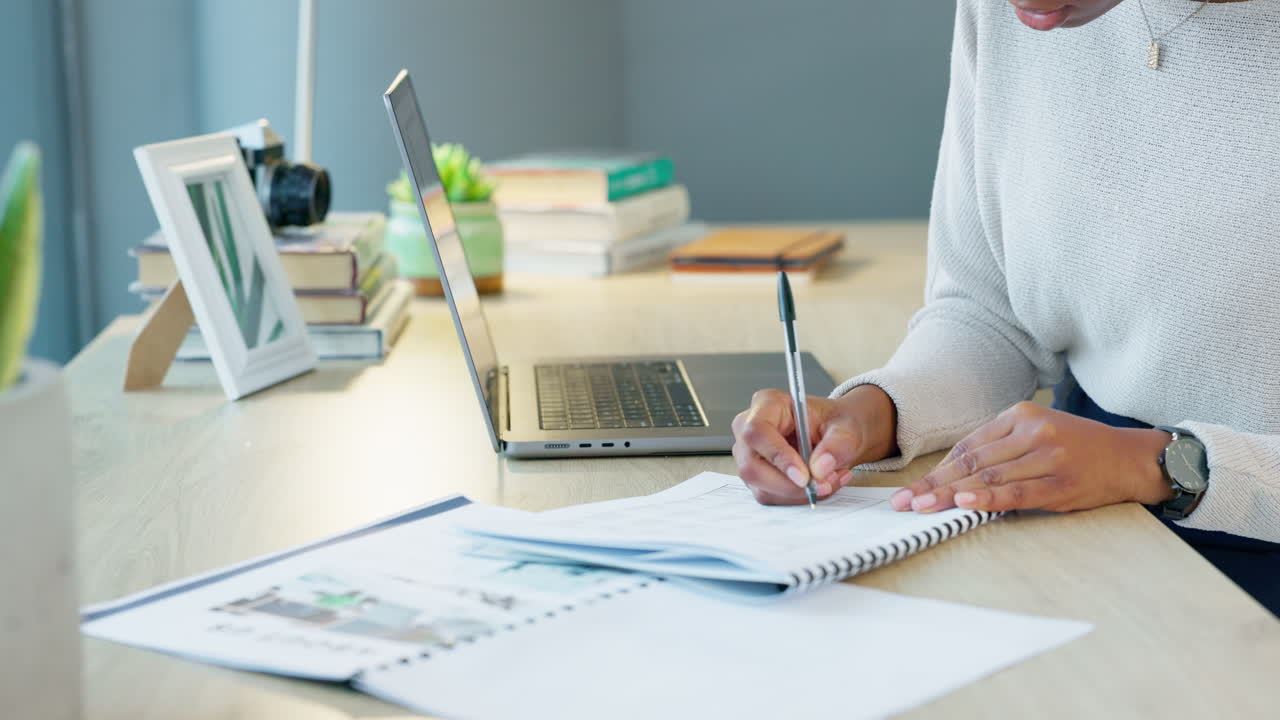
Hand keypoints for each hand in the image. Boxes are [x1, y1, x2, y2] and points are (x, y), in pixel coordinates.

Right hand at [732, 385, 897, 504]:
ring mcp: (749, 455)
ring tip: (829, 480)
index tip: (804, 476)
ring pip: (762, 487)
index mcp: (768, 404)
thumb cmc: (835, 422)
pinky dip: (797, 497)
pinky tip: (819, 484)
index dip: (778, 456)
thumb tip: (820, 468)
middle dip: (789, 485)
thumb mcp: (846, 427)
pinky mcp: (756, 476)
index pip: (758, 431)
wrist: (837, 433)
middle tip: (823, 486)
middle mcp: (749, 429)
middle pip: (752, 466)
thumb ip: (837, 445)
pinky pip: (770, 496)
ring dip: (798, 493)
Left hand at [891, 402, 1173, 513]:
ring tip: (922, 507)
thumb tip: (953, 476)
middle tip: (904, 502)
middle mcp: (1031, 431)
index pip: (968, 446)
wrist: (1131, 458)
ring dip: (950, 494)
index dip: (936, 470)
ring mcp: (1047, 456)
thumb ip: (1001, 448)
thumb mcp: (1038, 434)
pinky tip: (963, 502)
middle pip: (971, 461)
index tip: (911, 489)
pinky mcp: (1060, 481)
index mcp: (1020, 416)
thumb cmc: (1079, 450)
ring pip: (988, 476)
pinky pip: (1016, 491)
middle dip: (933, 484)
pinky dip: (987, 497)